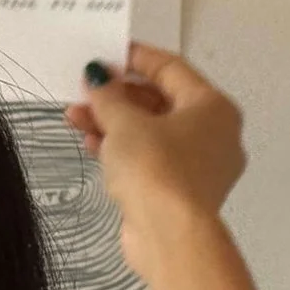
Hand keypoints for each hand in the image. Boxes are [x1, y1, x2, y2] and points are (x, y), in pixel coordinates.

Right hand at [62, 42, 246, 244]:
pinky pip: (151, 158)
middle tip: (82, 90)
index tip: (103, 53)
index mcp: (213, 107)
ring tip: (74, 118)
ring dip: (113, 122)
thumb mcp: (125, 123)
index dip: (135, 57)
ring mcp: (200, 165)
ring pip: (152, 131)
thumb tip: (98, 74)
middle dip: (117, 96)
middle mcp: (215, 133)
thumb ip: (109, 95)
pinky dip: (123, 148)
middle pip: (160, 101)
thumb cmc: (155, 168)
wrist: (171, 236)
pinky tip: (91, 144)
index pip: (171, 68)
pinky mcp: (181, 191)